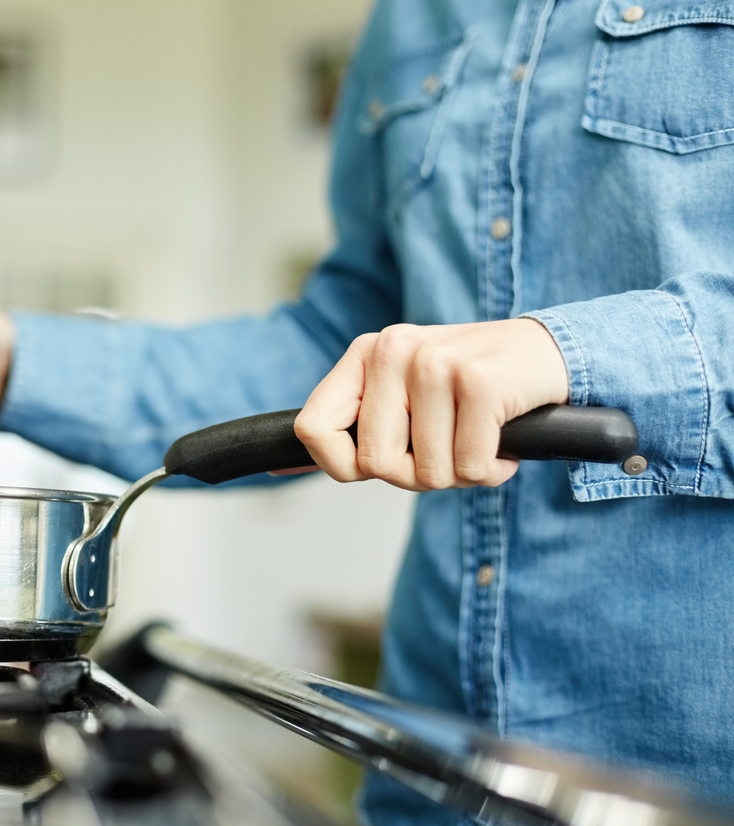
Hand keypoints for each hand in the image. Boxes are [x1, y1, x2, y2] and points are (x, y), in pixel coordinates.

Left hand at [294, 319, 567, 490]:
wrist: (548, 356)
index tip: (378, 464)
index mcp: (365, 355)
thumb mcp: (400, 400)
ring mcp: (435, 362)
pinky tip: (503, 439)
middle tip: (447, 447)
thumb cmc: (467, 391)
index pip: (312, 429)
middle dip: (416, 475)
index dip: (340, 465)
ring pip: (426, 472)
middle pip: (374, 463)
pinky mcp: (479, 382)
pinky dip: (491, 470)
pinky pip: (469, 467)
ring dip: (460, 473)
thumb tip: (277, 469)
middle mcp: (393, 350)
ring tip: (478, 438)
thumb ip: (348, 430)